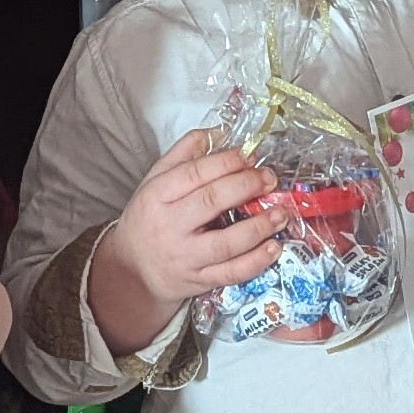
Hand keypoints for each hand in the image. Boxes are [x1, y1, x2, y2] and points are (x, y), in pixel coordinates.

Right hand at [85, 129, 283, 354]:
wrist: (133, 269)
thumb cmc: (149, 218)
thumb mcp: (154, 181)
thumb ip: (184, 153)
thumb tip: (219, 132)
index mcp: (157, 195)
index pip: (194, 173)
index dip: (226, 162)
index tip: (250, 156)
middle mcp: (170, 226)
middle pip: (211, 202)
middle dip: (246, 186)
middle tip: (269, 178)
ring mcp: (185, 257)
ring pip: (226, 243)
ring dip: (258, 227)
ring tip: (280, 213)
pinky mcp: (199, 280)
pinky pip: (231, 273)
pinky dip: (256, 262)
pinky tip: (273, 248)